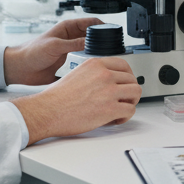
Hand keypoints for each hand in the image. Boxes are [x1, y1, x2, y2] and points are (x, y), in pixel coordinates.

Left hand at [3, 17, 103, 85]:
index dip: (101, 25)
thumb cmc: (32, 51)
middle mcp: (70, 37)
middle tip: (111, 48)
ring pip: (89, 49)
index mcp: (67, 28)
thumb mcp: (55, 46)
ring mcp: (70, 49)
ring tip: (104, 58)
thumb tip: (91, 41)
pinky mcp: (68, 62)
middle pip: (92, 36)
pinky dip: (89, 63)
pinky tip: (93, 68)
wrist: (21, 68)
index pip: (90, 22)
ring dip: (96, 53)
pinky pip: (83, 61)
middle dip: (101, 40)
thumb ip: (73, 44)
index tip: (111, 32)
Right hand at [11, 56, 140, 142]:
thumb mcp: (77, 73)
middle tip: (122, 100)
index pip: (124, 65)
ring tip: (120, 109)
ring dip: (130, 102)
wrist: (48, 111)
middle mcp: (104, 74)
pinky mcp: (110, 109)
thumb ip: (94, 74)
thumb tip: (107, 82)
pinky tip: (115, 119)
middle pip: (132, 79)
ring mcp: (109, 91)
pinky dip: (125, 117)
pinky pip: (130, 110)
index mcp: (96, 64)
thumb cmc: (57, 97)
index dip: (127, 76)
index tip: (125, 84)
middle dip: (129, 91)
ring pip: (136, 92)